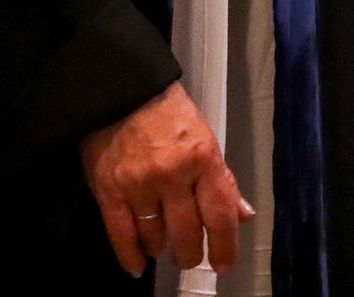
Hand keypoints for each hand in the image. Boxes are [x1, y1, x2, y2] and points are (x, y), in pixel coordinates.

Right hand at [79, 81, 249, 276]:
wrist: (121, 87)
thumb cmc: (169, 112)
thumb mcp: (205, 139)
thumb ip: (223, 180)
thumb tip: (244, 216)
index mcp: (204, 159)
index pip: (220, 216)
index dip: (224, 247)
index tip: (222, 264)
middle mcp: (173, 175)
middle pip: (187, 233)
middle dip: (189, 253)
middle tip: (188, 256)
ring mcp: (139, 184)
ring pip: (155, 237)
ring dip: (161, 249)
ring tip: (161, 247)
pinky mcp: (109, 188)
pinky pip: (120, 234)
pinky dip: (129, 256)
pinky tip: (136, 267)